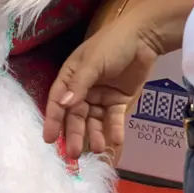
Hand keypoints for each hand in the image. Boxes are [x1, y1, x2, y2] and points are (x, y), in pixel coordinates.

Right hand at [43, 13, 162, 163]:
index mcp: (70, 77)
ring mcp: (100, 96)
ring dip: (94, 135)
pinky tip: (115, 141)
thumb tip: (63, 105)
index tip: (48, 139)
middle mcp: (82, 89)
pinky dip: (113, 130)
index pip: (58, 101)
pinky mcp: (118, 101)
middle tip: (73, 154)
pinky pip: (113, 119)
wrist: (144, 38)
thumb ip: (79, 85)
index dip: (52, 119)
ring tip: (99, 149)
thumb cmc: (112, 45)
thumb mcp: (92, 62)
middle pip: (75, 115)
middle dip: (74, 134)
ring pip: (93, 121)